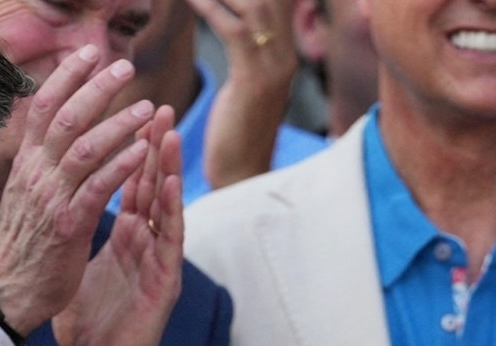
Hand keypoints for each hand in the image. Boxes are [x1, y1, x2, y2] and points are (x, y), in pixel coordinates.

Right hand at [0, 45, 157, 338]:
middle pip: (65, 117)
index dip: (66, 76)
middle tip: (125, 67)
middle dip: (97, 88)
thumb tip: (50, 134)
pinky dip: (121, 166)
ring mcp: (52, 198)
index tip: (89, 52)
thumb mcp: (26, 192)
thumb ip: (40, 162)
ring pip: (85, 148)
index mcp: (26, 163)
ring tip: (148, 109)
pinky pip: (97, 188)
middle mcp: (36, 173)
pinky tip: (143, 153)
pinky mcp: (70, 224)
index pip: (43, 106)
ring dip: (119, 125)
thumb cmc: (24, 243)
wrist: (9, 290)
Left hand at [55, 109, 182, 345]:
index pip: (129, 185)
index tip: (128, 113)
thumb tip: (56, 213)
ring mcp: (156, 264)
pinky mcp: (163, 285)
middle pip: (150, 186)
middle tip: (159, 106)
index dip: (130, 150)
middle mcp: (145, 246)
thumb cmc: (92, 327)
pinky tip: (170, 186)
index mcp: (125, 240)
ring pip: (164, 208)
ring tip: (169, 132)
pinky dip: (170, 212)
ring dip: (167, 170)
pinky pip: (168, 243)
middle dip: (153, 146)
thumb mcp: (78, 270)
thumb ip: (77, 238)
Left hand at [186, 0, 299, 191]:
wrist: (242, 178)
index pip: (279, 3)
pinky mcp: (253, 81)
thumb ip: (247, 53)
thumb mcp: (247, 86)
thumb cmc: (236, 135)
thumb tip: (236, 26)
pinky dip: (210, 8)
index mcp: (285, 57)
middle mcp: (286, 58)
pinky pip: (234, 30)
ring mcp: (273, 69)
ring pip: (254, 6)